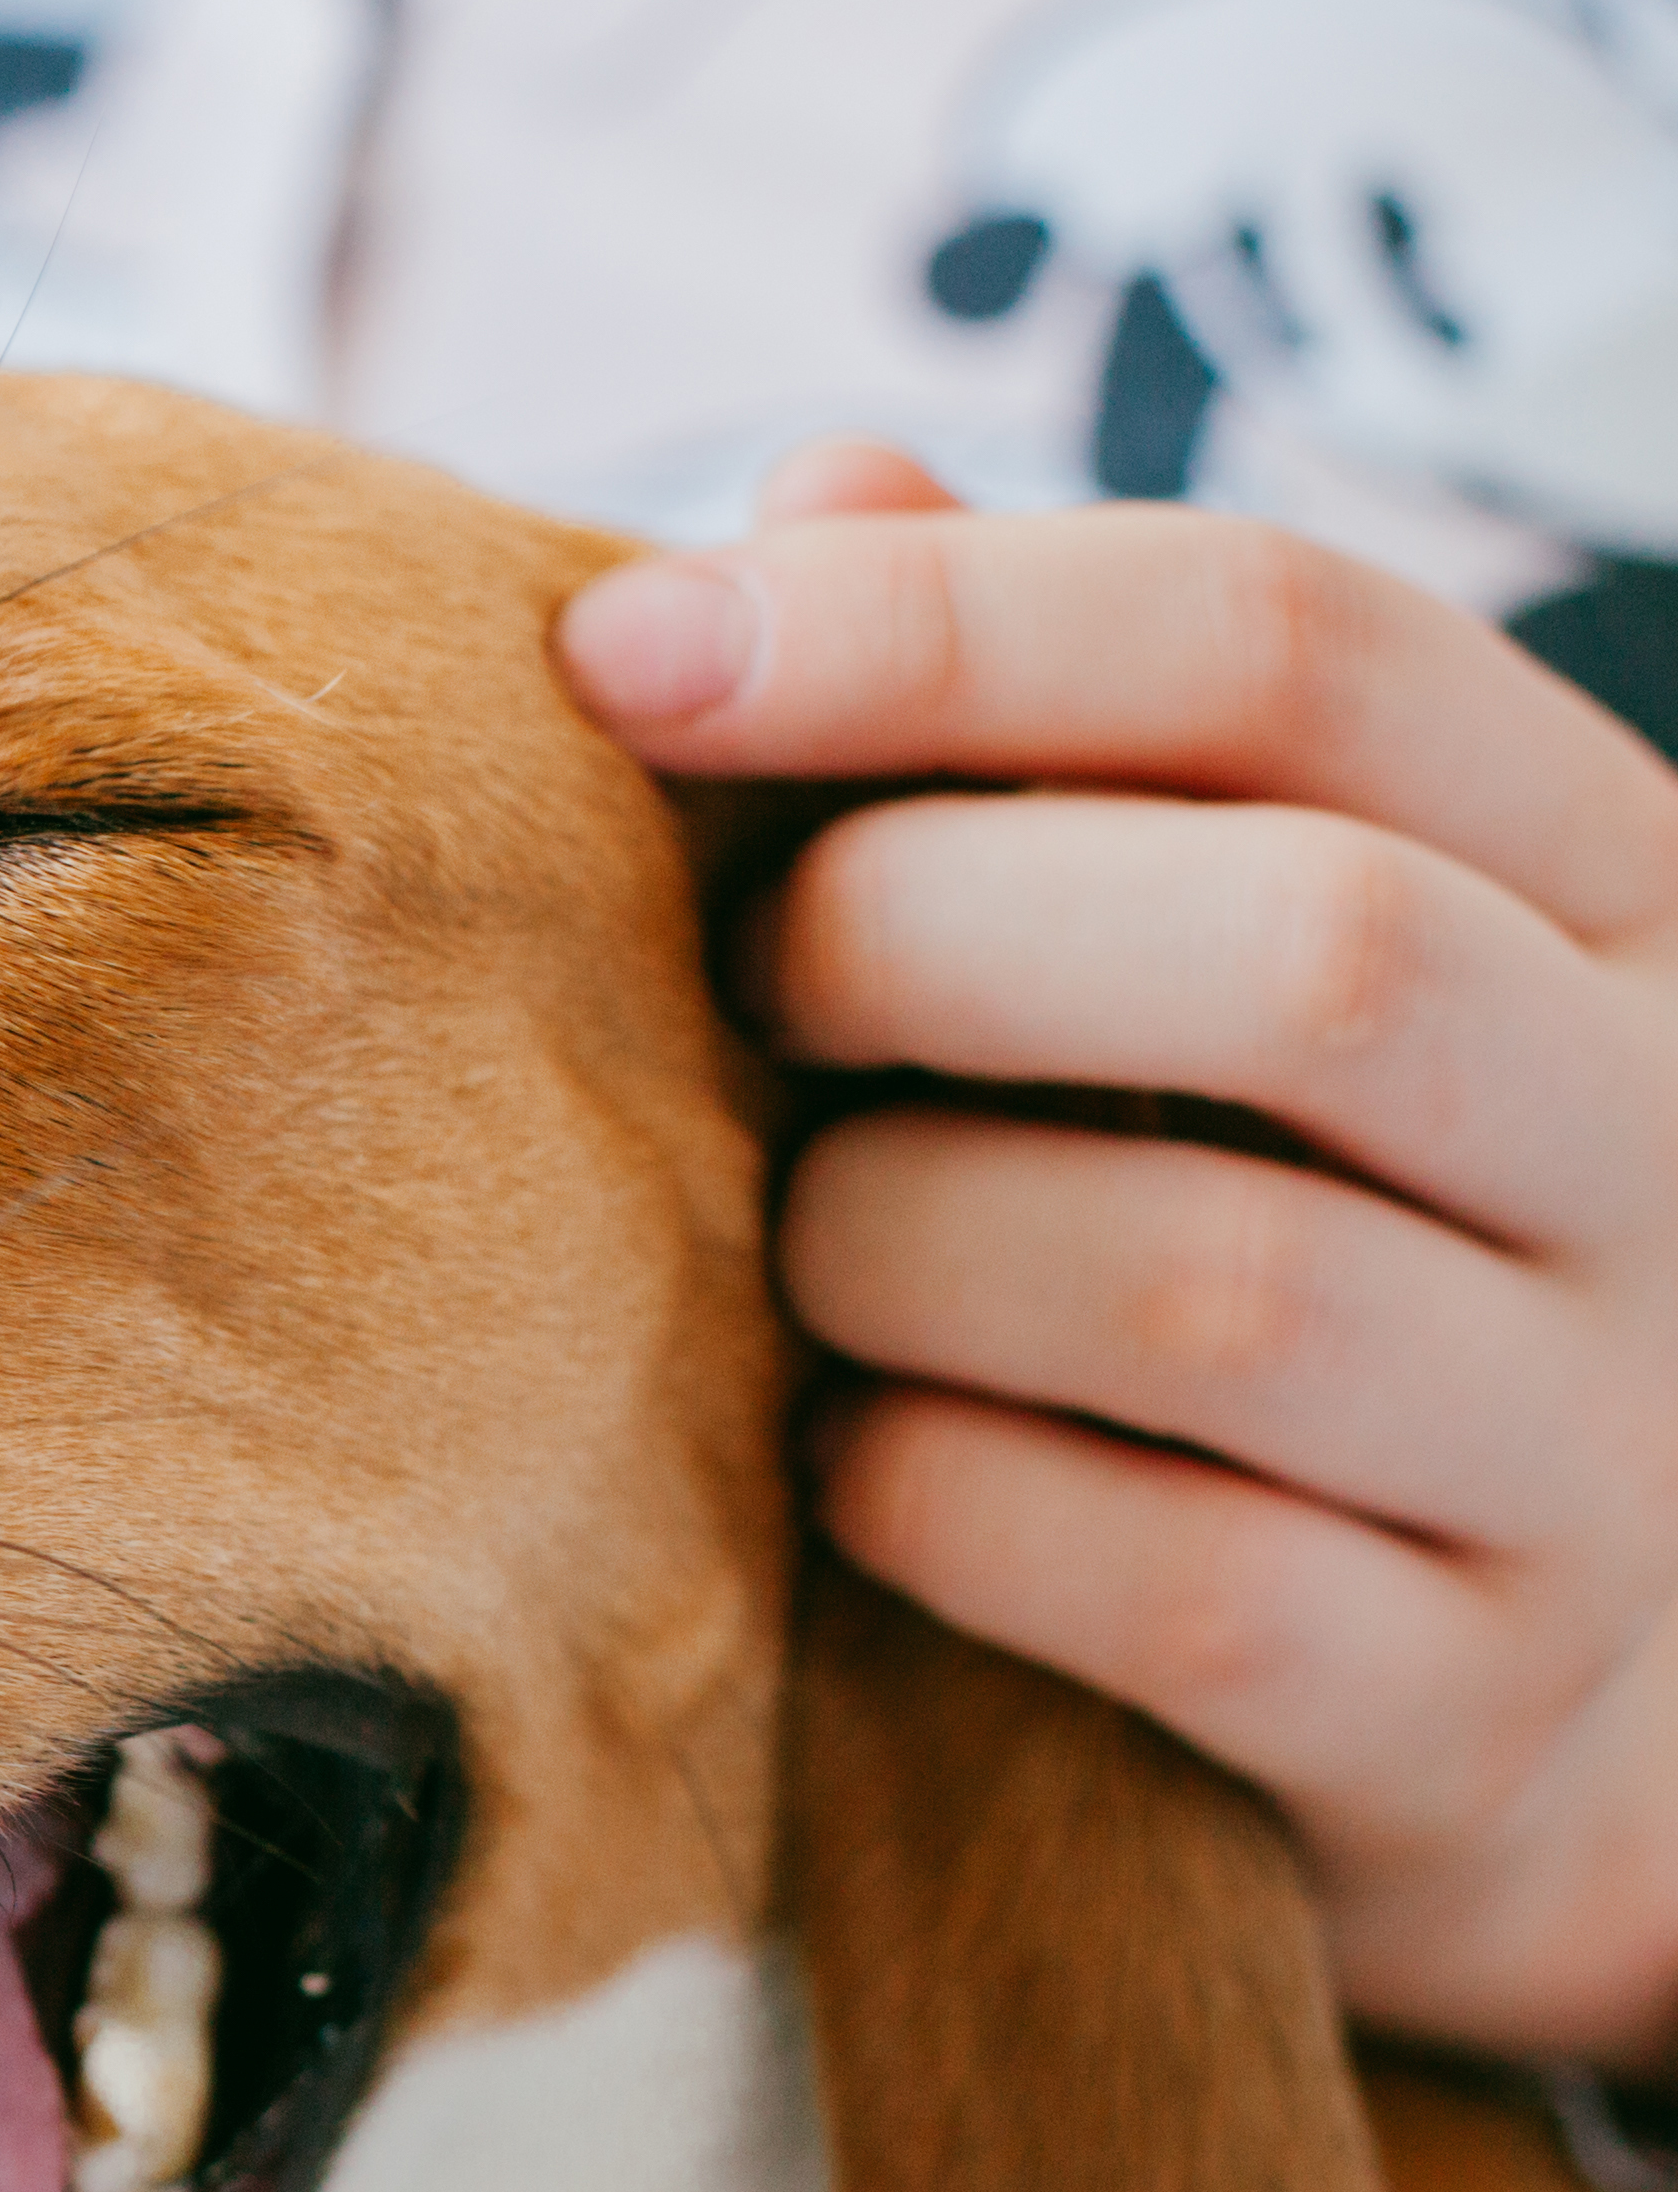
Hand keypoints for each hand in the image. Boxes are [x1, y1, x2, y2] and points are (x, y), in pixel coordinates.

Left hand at [561, 456, 1677, 2071]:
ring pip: (1222, 1285)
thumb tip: (823, 483)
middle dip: (927, 945)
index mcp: (1591, 875)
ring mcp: (1594, 1444)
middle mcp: (1657, 1131)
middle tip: (749, 1002)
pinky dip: (943, 1505)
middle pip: (1312, 946)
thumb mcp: (1191, 963)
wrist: (1511, 1704)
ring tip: (800, 1260)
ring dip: (903, 1250)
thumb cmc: (1274, 1238)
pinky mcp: (1471, 1708)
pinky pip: (1172, 1583)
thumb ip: (1027, 739)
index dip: (937, 624)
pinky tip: (858, 1474)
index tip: (617, 650)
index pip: (1299, 642)